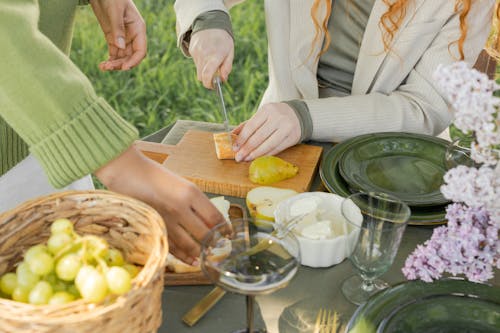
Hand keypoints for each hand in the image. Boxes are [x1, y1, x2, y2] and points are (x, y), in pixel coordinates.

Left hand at [90, 0, 146, 70]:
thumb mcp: (115, 10)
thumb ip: (118, 28)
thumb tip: (119, 47)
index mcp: (138, 29)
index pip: (140, 50)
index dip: (134, 61)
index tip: (124, 67)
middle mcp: (132, 36)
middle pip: (130, 56)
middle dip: (121, 64)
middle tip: (108, 67)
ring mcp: (122, 37)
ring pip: (122, 57)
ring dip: (114, 64)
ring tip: (103, 67)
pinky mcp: (112, 37)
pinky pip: (114, 53)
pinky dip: (109, 60)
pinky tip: (102, 65)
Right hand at [95, 145, 225, 263]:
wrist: (128, 172)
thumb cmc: (156, 176)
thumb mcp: (182, 184)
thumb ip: (196, 203)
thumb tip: (210, 222)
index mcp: (191, 193)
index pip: (215, 217)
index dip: (225, 229)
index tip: (229, 234)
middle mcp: (181, 208)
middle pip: (205, 234)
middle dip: (214, 244)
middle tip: (219, 248)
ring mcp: (167, 220)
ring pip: (189, 245)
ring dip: (199, 253)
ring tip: (206, 257)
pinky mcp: (154, 228)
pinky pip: (172, 247)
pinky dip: (183, 256)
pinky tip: (191, 260)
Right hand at [188, 29, 233, 88]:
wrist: (210, 22)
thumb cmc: (223, 39)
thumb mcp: (230, 52)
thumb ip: (227, 66)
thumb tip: (223, 79)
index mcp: (216, 55)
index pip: (208, 75)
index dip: (209, 84)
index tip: (213, 86)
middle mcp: (204, 55)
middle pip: (201, 76)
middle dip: (207, 80)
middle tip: (215, 78)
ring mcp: (196, 52)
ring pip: (198, 70)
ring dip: (205, 70)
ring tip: (212, 61)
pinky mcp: (192, 50)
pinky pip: (196, 62)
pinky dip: (201, 62)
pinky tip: (206, 54)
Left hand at [232, 103, 301, 161]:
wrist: (297, 115)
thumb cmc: (275, 116)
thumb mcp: (262, 115)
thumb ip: (247, 125)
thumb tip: (232, 135)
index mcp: (267, 110)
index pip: (251, 126)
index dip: (242, 139)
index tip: (234, 148)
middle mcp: (277, 118)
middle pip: (259, 137)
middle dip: (247, 149)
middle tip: (239, 157)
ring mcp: (286, 128)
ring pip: (268, 144)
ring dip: (256, 154)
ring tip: (247, 159)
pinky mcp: (292, 137)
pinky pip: (277, 149)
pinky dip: (266, 155)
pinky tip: (258, 158)